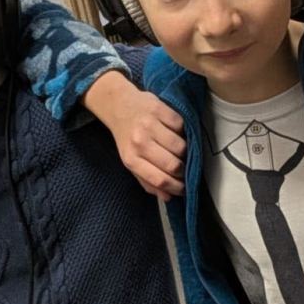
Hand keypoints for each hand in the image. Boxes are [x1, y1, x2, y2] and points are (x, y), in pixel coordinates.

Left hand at [83, 70, 186, 200]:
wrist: (119, 106)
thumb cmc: (128, 137)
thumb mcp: (131, 161)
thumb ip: (147, 181)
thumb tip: (168, 197)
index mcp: (131, 159)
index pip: (159, 180)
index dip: (176, 187)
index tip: (184, 188)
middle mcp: (140, 142)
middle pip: (173, 165)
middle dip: (183, 170)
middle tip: (184, 168)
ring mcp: (149, 124)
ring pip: (181, 146)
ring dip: (185, 151)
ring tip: (180, 149)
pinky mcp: (158, 109)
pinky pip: (181, 126)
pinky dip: (182, 131)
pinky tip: (176, 132)